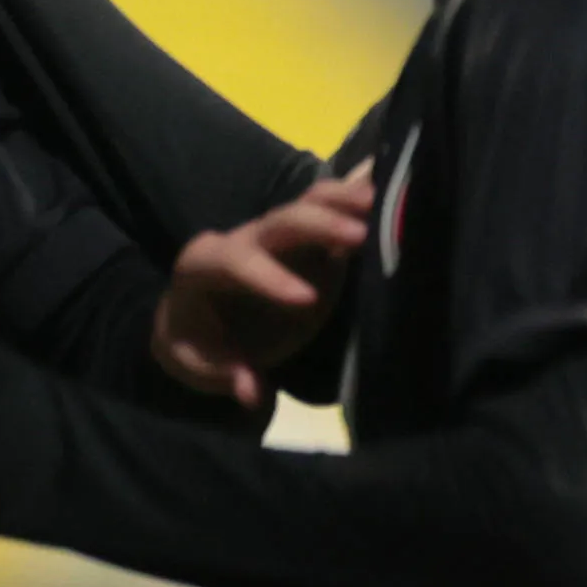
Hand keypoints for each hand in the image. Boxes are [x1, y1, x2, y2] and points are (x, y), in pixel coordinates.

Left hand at [152, 170, 373, 409]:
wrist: (201, 320)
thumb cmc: (199, 342)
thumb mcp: (199, 364)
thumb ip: (225, 374)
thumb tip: (250, 391)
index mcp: (203, 266)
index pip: (233, 262)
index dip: (268, 277)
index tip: (307, 301)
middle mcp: (241, 240)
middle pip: (276, 223)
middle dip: (315, 226)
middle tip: (359, 237)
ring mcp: (276, 235)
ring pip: (305, 205)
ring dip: (341, 203)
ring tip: (377, 201)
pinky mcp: (306, 238)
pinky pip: (328, 209)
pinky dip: (354, 200)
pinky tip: (388, 195)